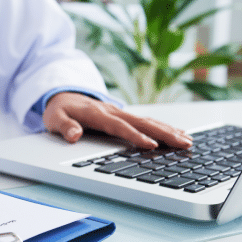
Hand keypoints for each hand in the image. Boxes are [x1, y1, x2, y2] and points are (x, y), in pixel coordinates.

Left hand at [42, 92, 192, 148]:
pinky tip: (177, 134)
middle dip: (163, 133)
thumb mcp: (54, 119)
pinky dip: (162, 127)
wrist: (62, 95)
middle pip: (141, 122)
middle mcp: (112, 111)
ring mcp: (119, 112)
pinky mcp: (123, 115)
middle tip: (183, 143)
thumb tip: (74, 135)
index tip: (151, 146)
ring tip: (187, 141)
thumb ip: (65, 127)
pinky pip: (145, 121)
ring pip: (147, 121)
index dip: (135, 136)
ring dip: (168, 130)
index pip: (119, 126)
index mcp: (97, 114)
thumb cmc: (59, 110)